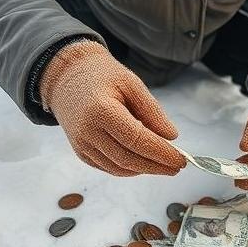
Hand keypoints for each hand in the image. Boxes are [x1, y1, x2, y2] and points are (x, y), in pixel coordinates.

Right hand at [39, 39, 186, 176]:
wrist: (67, 77)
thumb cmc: (101, 76)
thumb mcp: (131, 83)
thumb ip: (152, 110)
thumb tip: (171, 137)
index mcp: (101, 111)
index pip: (137, 140)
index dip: (161, 153)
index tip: (181, 159)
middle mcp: (88, 132)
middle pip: (128, 159)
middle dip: (156, 166)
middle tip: (177, 166)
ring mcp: (81, 145)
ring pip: (118, 168)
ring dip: (144, 170)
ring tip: (164, 164)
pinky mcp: (80, 152)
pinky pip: (108, 167)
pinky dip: (128, 169)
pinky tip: (143, 162)